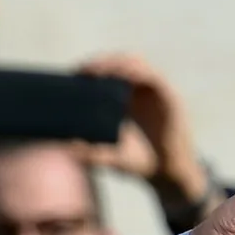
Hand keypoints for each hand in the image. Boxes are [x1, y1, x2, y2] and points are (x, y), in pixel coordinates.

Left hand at [71, 54, 202, 186]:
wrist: (167, 174)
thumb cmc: (138, 163)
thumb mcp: (110, 157)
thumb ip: (90, 152)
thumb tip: (64, 148)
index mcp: (124, 97)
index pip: (108, 70)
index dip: (91, 67)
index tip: (73, 73)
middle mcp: (140, 89)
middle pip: (120, 61)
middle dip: (101, 61)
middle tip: (83, 71)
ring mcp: (156, 91)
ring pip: (136, 62)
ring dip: (117, 63)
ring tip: (98, 71)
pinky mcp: (170, 97)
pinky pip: (154, 77)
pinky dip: (138, 72)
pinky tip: (123, 76)